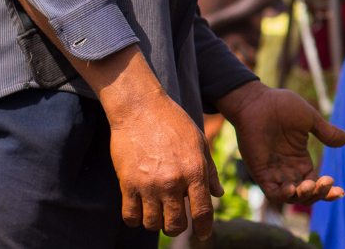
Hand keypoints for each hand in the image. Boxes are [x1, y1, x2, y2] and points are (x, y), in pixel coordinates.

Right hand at [109, 89, 222, 239]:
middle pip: (175, 224)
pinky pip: (130, 216)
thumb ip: (210, 171)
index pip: (202, 211)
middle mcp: (172, 182)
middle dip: (178, 227)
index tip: (204, 235)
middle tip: (176, 221)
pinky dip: (135, 219)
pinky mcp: (127, 184)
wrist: (141, 109)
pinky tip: (140, 210)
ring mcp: (148, 185)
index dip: (204, 228)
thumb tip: (218, 194)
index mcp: (194, 171)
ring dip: (156, 223)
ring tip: (158, 213)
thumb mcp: (199, 143)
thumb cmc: (174, 123)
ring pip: (152, 224)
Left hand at [218, 82, 344, 203]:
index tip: (340, 189)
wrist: (257, 101)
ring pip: (290, 196)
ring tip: (308, 185)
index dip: (328, 190)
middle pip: (306, 194)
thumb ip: (326, 132)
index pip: (316, 183)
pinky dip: (282, 195)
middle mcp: (288, 169)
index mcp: (300, 159)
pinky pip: (271, 191)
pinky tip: (291, 189)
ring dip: (302, 196)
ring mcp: (274, 171)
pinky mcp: (260, 171)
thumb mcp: (310, 119)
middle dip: (318, 194)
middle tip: (325, 182)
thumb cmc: (282, 106)